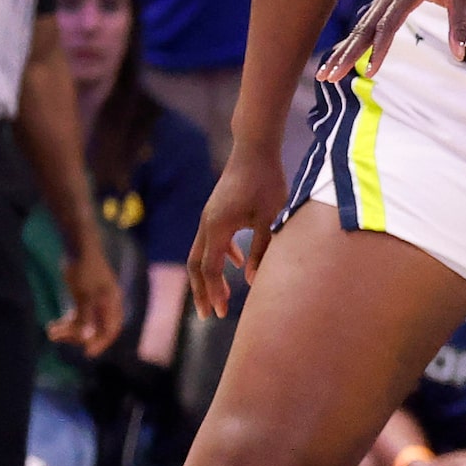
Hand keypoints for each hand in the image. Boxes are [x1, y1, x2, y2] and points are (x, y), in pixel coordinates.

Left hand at [49, 247, 123, 356]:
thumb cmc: (84, 268)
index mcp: (111, 303)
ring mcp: (95, 301)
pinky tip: (53, 325)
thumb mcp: (84, 294)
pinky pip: (78, 316)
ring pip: (85, 323)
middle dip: (77, 335)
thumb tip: (88, 338)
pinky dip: (67, 322)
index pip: (110, 329)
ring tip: (51, 332)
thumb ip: (86, 317)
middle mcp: (106, 304)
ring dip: (69, 330)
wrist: (78, 246)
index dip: (100, 342)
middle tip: (57, 336)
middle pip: (95, 328)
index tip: (86, 353)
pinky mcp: (84, 296)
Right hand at [187, 135, 291, 318]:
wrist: (254, 150)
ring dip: (208, 276)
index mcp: (217, 228)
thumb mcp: (270, 218)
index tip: (221, 313)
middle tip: (210, 315)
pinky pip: (212, 240)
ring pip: (201, 254)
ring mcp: (209, 217)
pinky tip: (236, 263)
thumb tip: (252, 279)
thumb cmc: (266, 182)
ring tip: (219, 296)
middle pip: (196, 266)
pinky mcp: (216, 211)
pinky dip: (220, 256)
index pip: (209, 269)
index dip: (213, 292)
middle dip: (202, 291)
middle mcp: (207, 224)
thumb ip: (261, 249)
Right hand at [320, 0, 465, 79]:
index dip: (378, 49)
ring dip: (343, 49)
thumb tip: (460, 55)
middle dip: (347, 54)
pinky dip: (353, 39)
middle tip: (330, 76)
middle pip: (365, 28)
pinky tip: (342, 55)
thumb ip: (460, 26)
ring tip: (327, 72)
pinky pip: (366, 21)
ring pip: (361, 26)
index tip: (370, 71)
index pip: (388, 25)